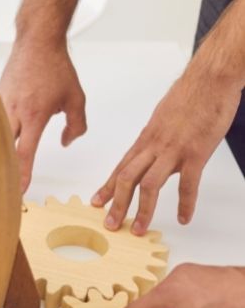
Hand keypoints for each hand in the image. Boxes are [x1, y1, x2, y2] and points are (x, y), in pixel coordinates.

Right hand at [0, 40, 86, 190]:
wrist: (36, 41)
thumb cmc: (56, 67)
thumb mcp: (76, 97)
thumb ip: (76, 125)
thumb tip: (66, 142)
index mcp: (34, 116)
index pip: (25, 152)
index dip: (21, 173)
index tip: (19, 190)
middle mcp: (13, 112)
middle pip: (2, 148)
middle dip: (0, 169)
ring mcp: (1, 104)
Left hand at [91, 68, 240, 234]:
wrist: (210, 78)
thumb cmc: (189, 95)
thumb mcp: (162, 118)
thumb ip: (155, 139)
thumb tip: (150, 153)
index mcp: (145, 139)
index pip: (121, 167)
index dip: (107, 187)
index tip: (97, 203)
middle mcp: (154, 146)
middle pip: (127, 178)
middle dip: (116, 204)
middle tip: (110, 224)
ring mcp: (174, 150)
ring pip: (150, 185)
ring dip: (143, 210)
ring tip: (138, 229)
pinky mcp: (196, 152)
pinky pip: (187, 183)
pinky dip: (185, 203)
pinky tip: (184, 217)